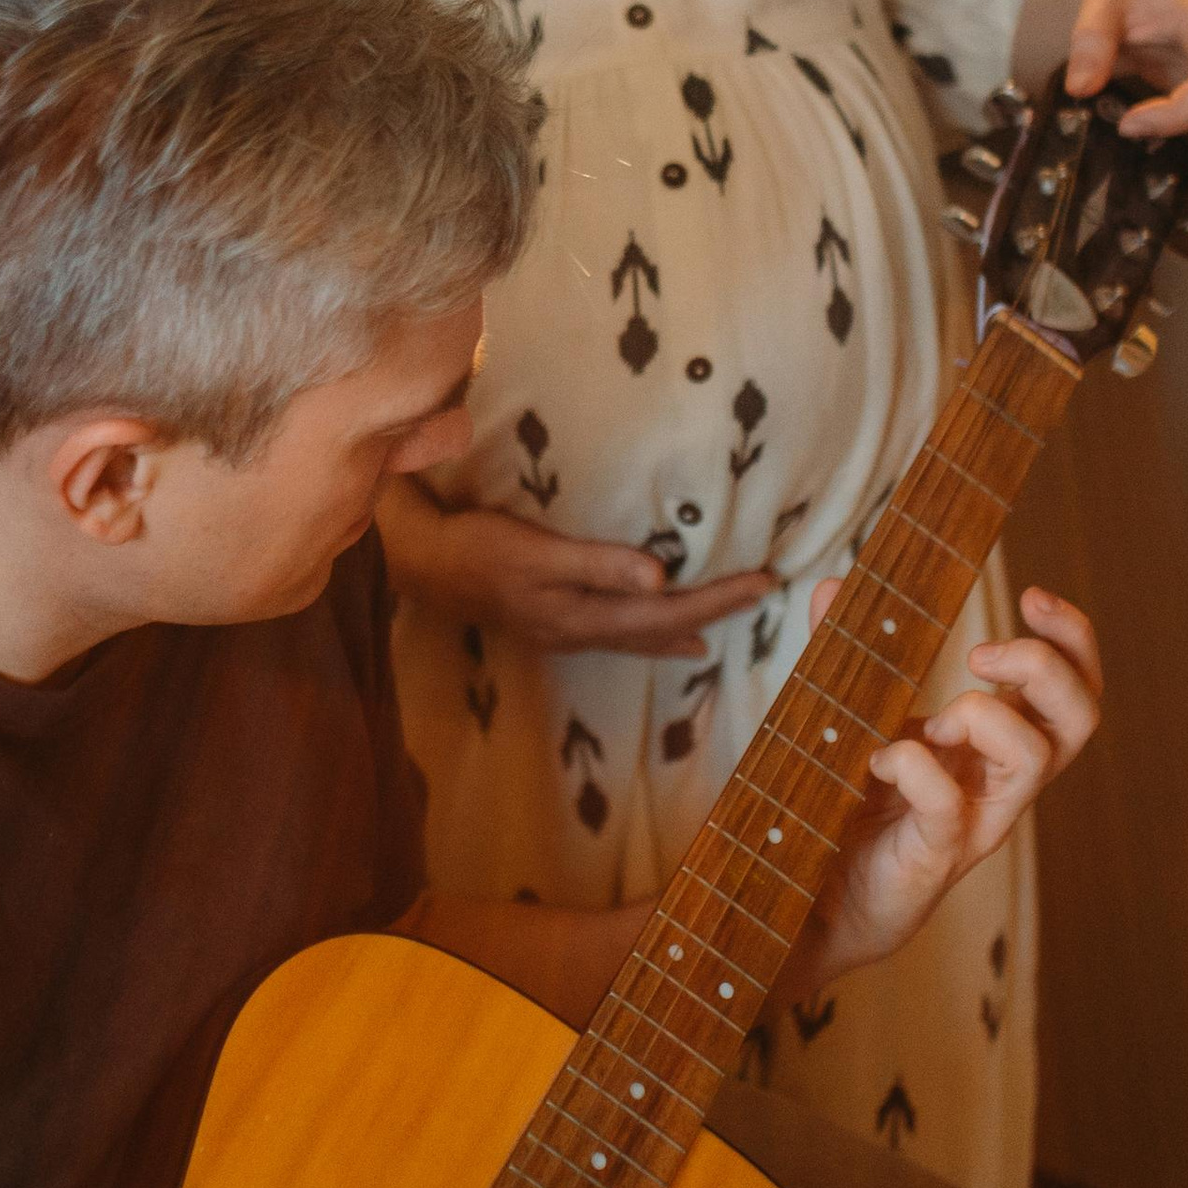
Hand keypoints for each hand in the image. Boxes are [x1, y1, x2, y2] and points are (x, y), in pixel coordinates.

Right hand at [377, 482, 769, 662]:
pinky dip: (646, 633)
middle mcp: (582, 632)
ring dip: (680, 632)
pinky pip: (617, 632)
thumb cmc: (478, 550)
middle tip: (761, 594)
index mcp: (586, 616)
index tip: (765, 581)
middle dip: (713, 614)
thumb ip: (599, 564)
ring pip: (639, 637)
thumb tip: (663, 578)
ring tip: (712, 635)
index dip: (720, 599)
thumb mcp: (538, 553)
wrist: (422, 567)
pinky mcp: (551, 621)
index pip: (670, 612)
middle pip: (662, 630)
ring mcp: (565, 632)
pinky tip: (647, 630)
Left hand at [799, 586, 1101, 983]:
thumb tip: (831, 586)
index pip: (1072, 685)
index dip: (1071, 637)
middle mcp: (1001, 780)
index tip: (1032, 595)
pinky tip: (879, 760)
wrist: (815, 898)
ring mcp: (977, 820)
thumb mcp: (852, 719)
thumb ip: (846, 656)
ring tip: (934, 719)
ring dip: (986, 714)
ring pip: (1034, 757)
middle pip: (1080, 717)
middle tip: (983, 654)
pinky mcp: (939, 855)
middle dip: (1047, 665)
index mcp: (995, 741)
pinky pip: (949, 803)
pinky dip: (915, 767)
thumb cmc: (849, 807)